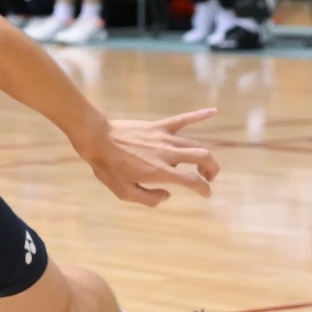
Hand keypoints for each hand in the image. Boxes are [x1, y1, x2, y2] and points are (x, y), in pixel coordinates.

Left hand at [75, 109, 218, 207]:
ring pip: (194, 143)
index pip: (193, 180)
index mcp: (161, 171)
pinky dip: (199, 115)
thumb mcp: (125, 193)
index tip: (206, 193)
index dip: (204, 188)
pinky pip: (183, 119)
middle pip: (203, 157)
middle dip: (212, 169)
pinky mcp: (158, 126)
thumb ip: (149, 199)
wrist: (97, 139)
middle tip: (208, 177)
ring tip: (200, 163)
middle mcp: (167, 153)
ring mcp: (164, 137)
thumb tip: (167, 195)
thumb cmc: (109, 168)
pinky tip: (213, 111)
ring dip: (202, 154)